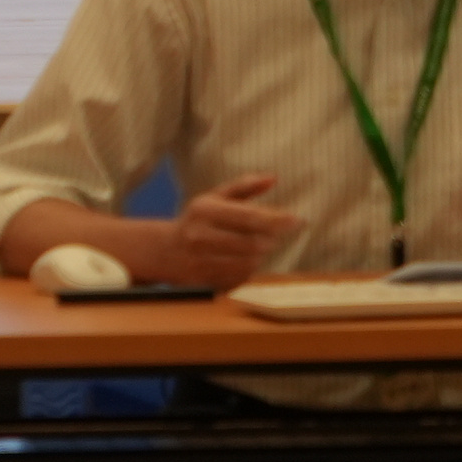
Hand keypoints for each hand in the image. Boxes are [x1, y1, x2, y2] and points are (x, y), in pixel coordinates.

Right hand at [145, 173, 303, 285]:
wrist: (164, 251)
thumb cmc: (198, 220)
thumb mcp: (216, 197)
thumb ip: (245, 186)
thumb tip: (273, 178)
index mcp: (204, 210)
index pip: (249, 217)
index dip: (277, 220)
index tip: (297, 220)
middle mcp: (199, 236)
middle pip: (253, 243)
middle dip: (270, 240)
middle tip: (271, 235)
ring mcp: (199, 262)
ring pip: (249, 264)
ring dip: (260, 256)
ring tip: (255, 247)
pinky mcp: (203, 282)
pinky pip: (239, 279)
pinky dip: (247, 271)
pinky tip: (241, 261)